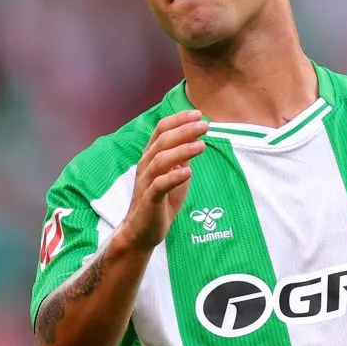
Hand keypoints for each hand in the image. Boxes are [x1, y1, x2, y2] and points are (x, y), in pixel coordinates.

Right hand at [123, 110, 207, 248]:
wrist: (142, 231)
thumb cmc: (160, 200)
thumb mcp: (175, 174)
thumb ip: (182, 156)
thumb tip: (197, 135)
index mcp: (151, 156)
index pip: (161, 130)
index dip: (179, 120)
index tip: (198, 114)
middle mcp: (146, 165)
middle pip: (162, 141)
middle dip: (184, 131)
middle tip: (204, 125)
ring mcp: (145, 182)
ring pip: (160, 160)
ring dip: (182, 151)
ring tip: (201, 145)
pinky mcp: (149, 200)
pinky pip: (159, 186)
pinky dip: (173, 177)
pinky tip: (187, 172)